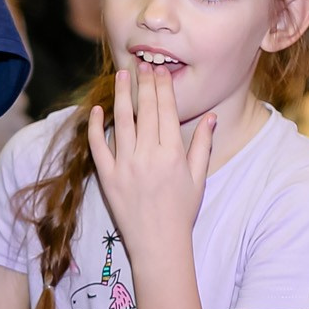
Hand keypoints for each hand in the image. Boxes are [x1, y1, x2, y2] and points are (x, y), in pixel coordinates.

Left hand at [88, 66, 213, 250]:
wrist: (158, 244)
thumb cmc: (181, 212)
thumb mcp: (198, 178)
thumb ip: (202, 145)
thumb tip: (211, 117)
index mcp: (172, 154)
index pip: (166, 111)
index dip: (162, 88)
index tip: (160, 71)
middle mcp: (148, 156)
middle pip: (145, 111)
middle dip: (144, 84)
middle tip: (142, 64)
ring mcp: (125, 166)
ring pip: (122, 122)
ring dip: (122, 95)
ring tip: (122, 75)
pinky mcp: (108, 177)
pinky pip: (98, 146)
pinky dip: (97, 127)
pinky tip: (98, 110)